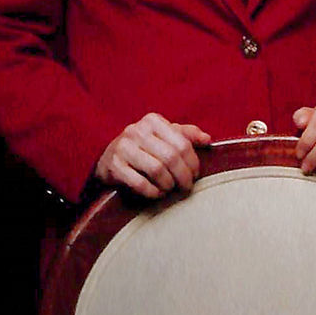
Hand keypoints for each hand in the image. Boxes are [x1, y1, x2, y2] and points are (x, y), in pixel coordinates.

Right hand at [95, 113, 211, 198]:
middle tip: (186, 187)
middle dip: (183, 176)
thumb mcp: (163, 136)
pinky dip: (153, 192)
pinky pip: (139, 183)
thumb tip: (207, 139)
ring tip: (171, 189)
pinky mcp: (114, 165)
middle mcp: (137, 130)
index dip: (193, 163)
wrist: (108, 157)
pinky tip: (157, 194)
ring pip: (157, 170)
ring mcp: (123, 147)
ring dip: (168, 184)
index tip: (195, 175)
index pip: (182, 143)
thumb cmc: (143, 147)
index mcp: (153, 121)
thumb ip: (186, 135)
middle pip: (171, 157)